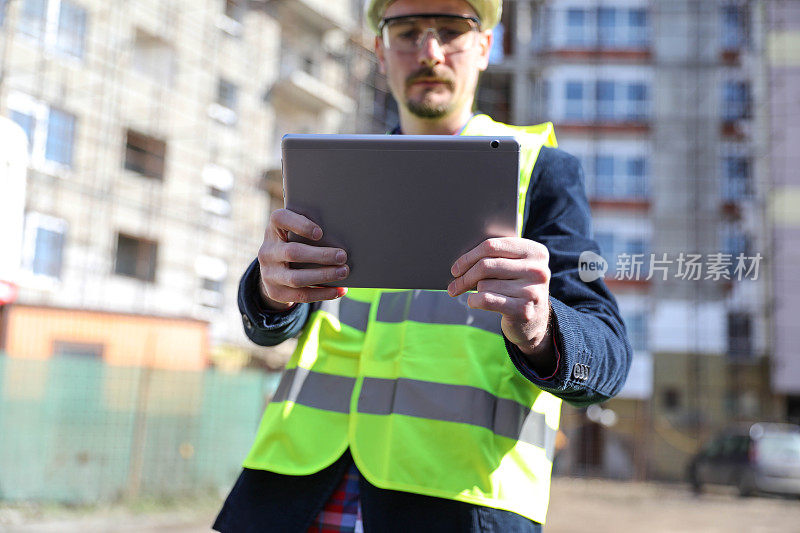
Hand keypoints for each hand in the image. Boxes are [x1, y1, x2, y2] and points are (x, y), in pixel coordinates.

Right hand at [257, 208, 348, 310]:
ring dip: (324, 276)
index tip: (320, 232)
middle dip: (321, 255)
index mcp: (273, 229)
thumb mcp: (294, 232)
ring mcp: (269, 273)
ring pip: (296, 278)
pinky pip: (301, 296)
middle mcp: (267, 251)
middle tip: (342, 256)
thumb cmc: (293, 244)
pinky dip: (323, 293)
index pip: (280, 219)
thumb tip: (340, 236)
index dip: (300, 225)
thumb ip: (309, 229)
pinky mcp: (276, 292)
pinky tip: (339, 290)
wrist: (273, 270)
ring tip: (343, 272)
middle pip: (293, 253)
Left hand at [447, 237, 552, 356]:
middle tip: (454, 284)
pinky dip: (474, 301)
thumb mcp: (514, 266)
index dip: (468, 257)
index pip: (491, 246)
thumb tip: (460, 261)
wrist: (535, 319)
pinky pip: (486, 300)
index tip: (456, 268)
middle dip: (465, 276)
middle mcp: (537, 270)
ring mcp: (532, 291)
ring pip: (484, 284)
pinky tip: (474, 301)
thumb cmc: (515, 286)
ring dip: (474, 290)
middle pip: (486, 265)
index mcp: (534, 251)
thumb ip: (495, 256)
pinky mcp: (523, 310)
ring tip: (476, 294)